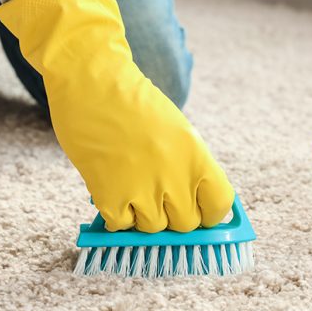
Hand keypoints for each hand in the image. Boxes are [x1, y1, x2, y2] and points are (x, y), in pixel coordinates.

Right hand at [0, 0, 233, 231]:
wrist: (92, 82)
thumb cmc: (132, 103)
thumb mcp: (176, 129)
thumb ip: (187, 166)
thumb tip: (190, 203)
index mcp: (196, 155)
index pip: (219, 205)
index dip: (208, 214)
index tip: (198, 212)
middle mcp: (175, 175)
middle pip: (186, 224)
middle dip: (173, 216)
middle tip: (158, 200)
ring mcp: (143, 188)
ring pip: (153, 228)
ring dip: (142, 215)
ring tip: (130, 186)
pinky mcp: (109, 196)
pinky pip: (121, 225)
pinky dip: (116, 214)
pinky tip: (111, 189)